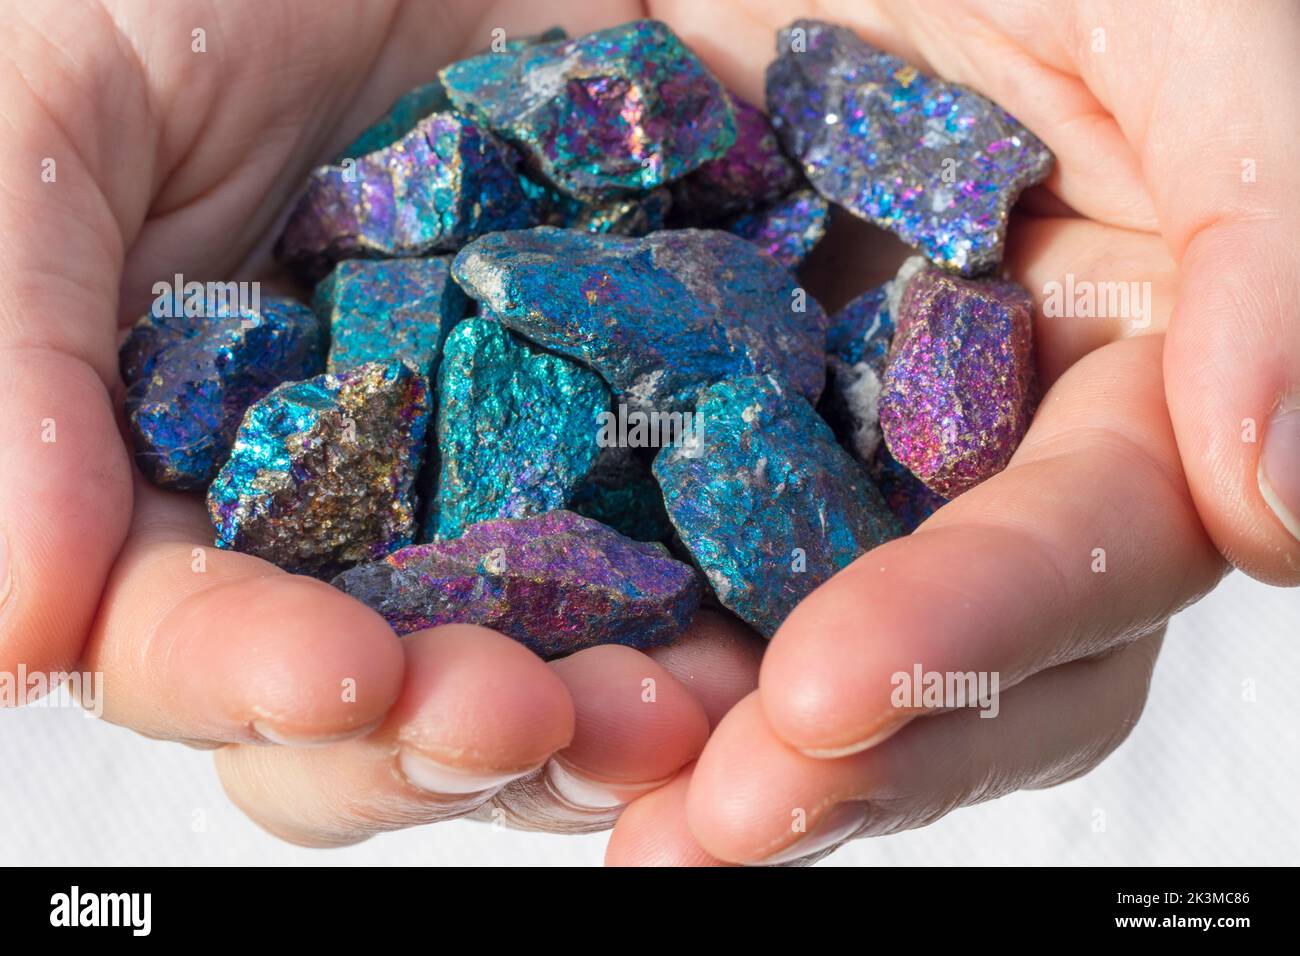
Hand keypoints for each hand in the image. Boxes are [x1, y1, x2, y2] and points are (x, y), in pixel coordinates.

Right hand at [0, 0, 763, 844]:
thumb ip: (19, 364)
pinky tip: (759, 636)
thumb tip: (11, 628)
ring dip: (597, 717)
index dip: (252, 677)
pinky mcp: (638, 445)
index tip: (335, 673)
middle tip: (527, 715)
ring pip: (534, 673)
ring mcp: (498, 493)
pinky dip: (714, 617)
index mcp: (185, 475)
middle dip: (440, 732)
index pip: (194, 639)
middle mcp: (346, 519)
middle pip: (374, 705)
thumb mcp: (64, 126)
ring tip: (669, 712)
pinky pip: (683, 566)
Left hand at [607, 0, 1297, 864]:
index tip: (837, 692)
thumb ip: (1268, 227)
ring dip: (693, 744)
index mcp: (1098, 366)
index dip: (972, 634)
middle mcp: (955, 443)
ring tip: (592, 789)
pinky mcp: (657, 429)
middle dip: (833, 760)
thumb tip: (1280, 498)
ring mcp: (804, 450)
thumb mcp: (1170, 18)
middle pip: (939, 668)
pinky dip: (579, 639)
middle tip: (711, 817)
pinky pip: (630, 568)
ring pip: (782, 657)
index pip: (1077, 549)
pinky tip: (502, 680)